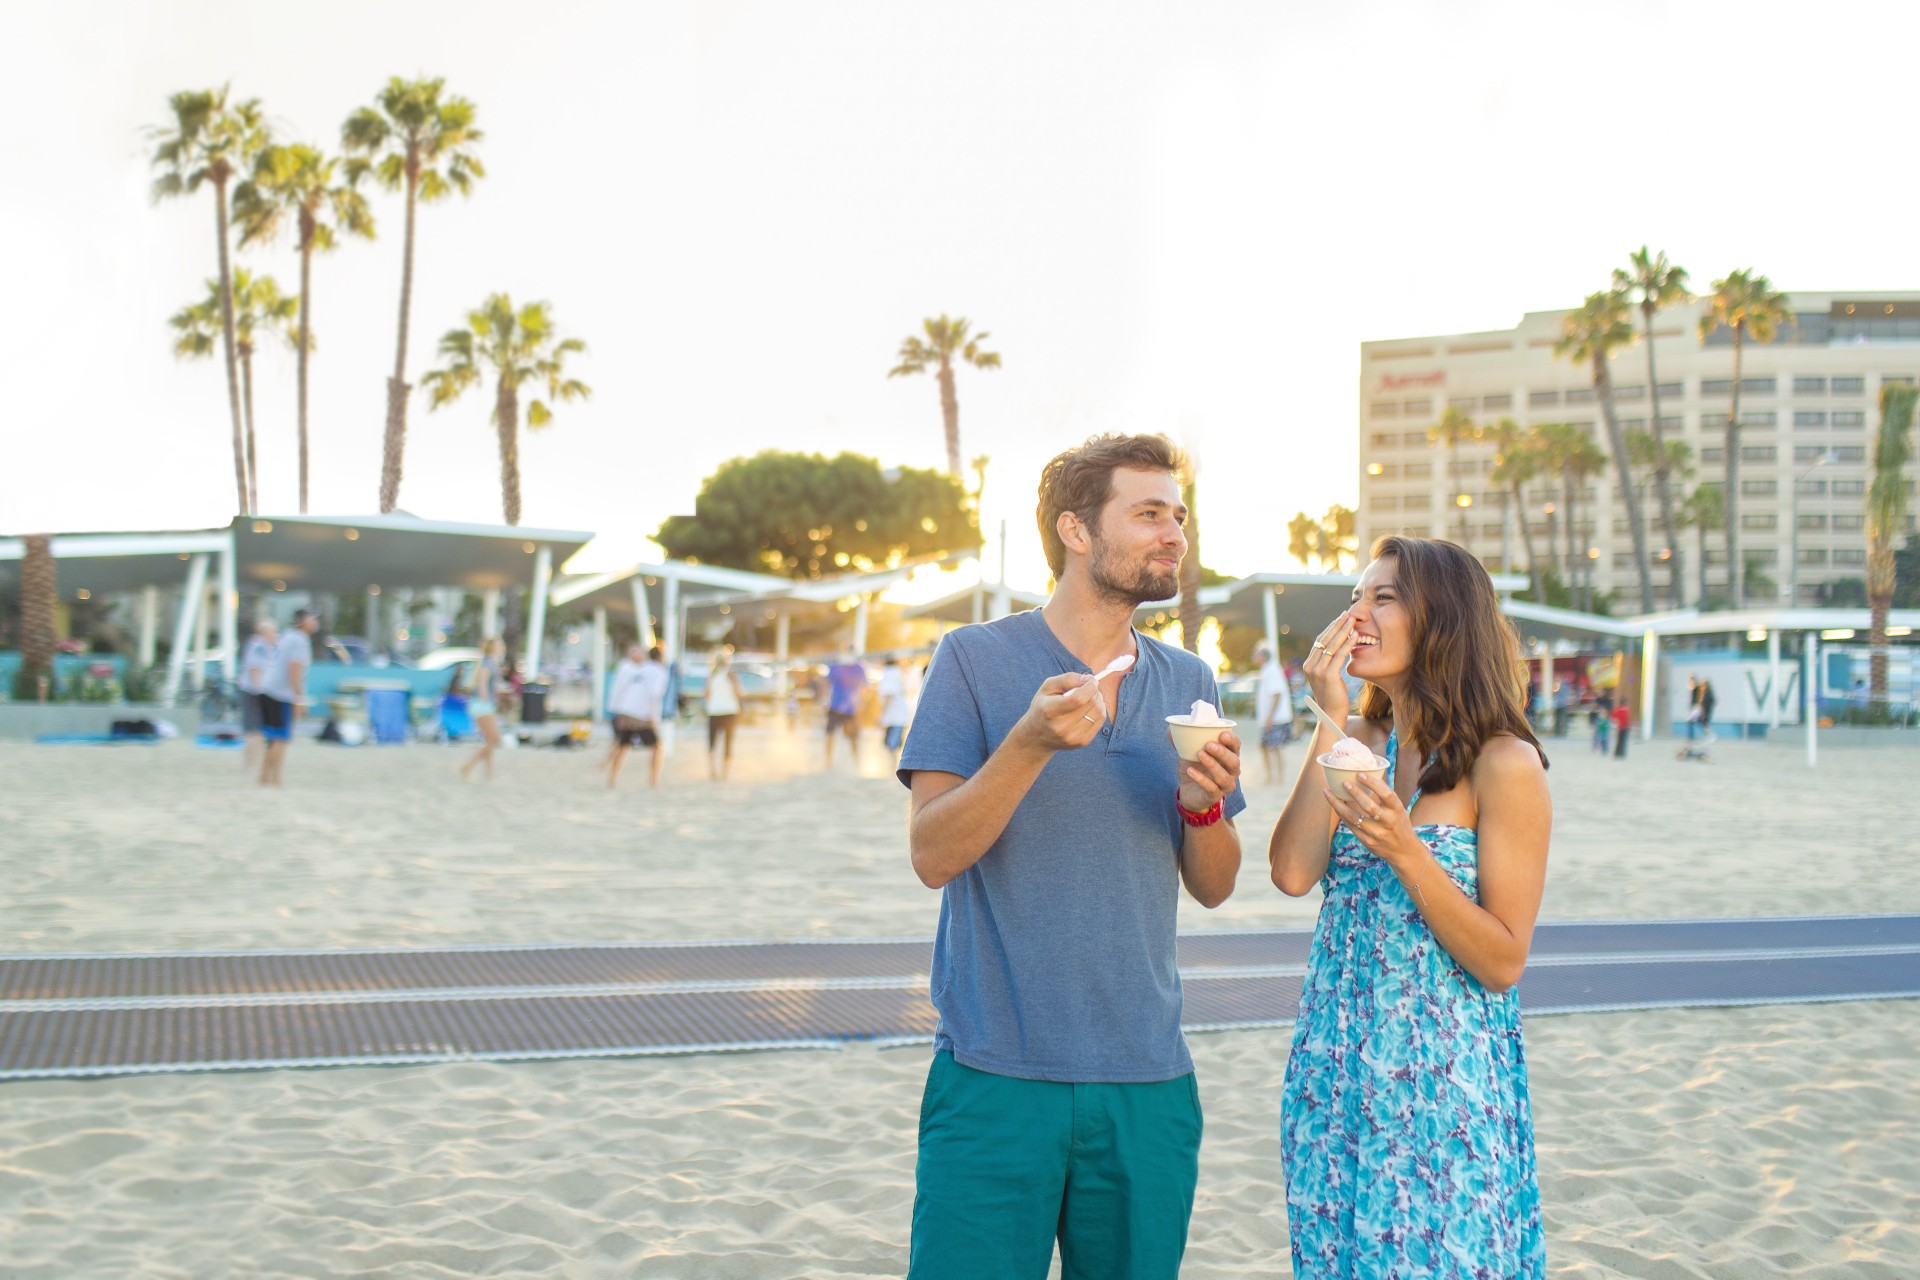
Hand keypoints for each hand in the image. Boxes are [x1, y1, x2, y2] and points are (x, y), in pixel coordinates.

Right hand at [1016, 671, 1104, 751]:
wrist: (1037, 736)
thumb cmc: (1043, 706)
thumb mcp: (1047, 687)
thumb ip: (1067, 679)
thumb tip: (1088, 679)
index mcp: (1050, 710)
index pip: (1078, 699)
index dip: (1090, 687)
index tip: (1091, 680)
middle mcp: (1061, 727)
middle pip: (1090, 704)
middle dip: (1094, 691)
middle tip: (1089, 687)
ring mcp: (1073, 737)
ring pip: (1098, 712)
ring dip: (1098, 700)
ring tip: (1090, 697)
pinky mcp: (1082, 742)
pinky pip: (1100, 721)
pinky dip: (1100, 710)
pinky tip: (1090, 707)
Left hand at [1179, 731, 1240, 811]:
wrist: (1188, 790)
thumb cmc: (1194, 765)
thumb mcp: (1189, 751)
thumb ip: (1184, 738)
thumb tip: (1172, 727)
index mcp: (1229, 755)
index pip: (1236, 746)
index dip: (1232, 740)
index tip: (1222, 734)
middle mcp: (1231, 771)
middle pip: (1234, 762)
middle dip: (1222, 752)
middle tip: (1208, 745)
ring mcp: (1225, 785)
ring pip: (1224, 777)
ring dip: (1212, 764)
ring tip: (1199, 754)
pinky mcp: (1214, 796)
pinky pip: (1211, 788)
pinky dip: (1201, 779)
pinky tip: (1190, 770)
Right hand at [1302, 607, 1358, 723]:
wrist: (1331, 715)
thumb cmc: (1334, 697)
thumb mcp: (1327, 677)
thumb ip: (1328, 663)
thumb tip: (1338, 648)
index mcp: (1309, 665)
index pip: (1320, 641)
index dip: (1331, 628)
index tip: (1341, 618)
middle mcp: (1310, 666)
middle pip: (1324, 639)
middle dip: (1337, 625)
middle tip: (1347, 613)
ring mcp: (1317, 671)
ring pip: (1331, 645)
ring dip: (1343, 630)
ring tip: (1353, 620)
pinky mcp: (1328, 676)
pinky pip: (1339, 655)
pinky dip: (1348, 643)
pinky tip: (1355, 635)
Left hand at [1322, 770, 1415, 863]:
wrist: (1403, 850)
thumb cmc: (1398, 823)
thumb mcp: (1398, 809)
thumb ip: (1384, 796)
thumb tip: (1366, 774)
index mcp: (1397, 810)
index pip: (1386, 794)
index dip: (1373, 783)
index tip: (1360, 774)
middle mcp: (1388, 822)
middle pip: (1369, 807)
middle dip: (1355, 793)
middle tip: (1344, 783)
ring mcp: (1377, 833)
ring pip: (1353, 818)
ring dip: (1338, 804)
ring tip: (1328, 792)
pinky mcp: (1367, 841)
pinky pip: (1350, 825)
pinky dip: (1341, 814)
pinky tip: (1334, 804)